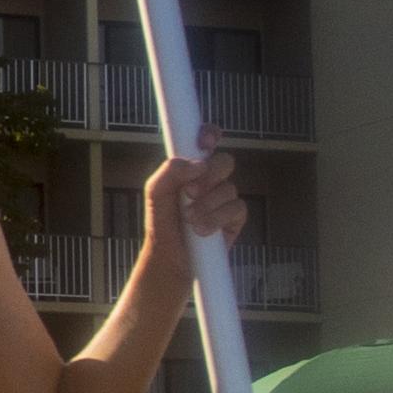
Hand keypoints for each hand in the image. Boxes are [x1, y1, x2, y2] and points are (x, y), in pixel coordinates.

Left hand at [136, 144, 246, 262]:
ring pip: (229, 188)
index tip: (204, 143)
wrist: (169, 257)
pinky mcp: (235, 218)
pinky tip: (202, 230)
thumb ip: (170, 171)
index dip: (209, 135)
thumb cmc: (161, 221)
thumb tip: (199, 164)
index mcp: (192, 167)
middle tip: (189, 192)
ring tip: (189, 219)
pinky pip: (237, 208)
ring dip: (207, 204)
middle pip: (224, 161)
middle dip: (209, 175)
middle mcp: (211, 179)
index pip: (206, 141)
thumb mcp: (156, 192)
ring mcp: (224, 198)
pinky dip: (217, 218)